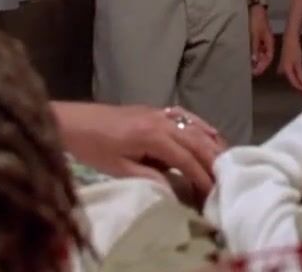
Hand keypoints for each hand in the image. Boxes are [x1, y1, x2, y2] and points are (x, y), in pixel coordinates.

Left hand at [53, 102, 226, 198]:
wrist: (74, 122)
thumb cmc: (93, 148)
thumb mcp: (119, 169)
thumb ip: (150, 177)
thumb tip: (176, 190)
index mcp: (152, 136)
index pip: (186, 158)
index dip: (201, 176)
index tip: (213, 192)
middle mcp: (161, 120)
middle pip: (197, 141)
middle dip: (213, 161)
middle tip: (227, 179)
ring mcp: (159, 112)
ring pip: (195, 127)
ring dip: (212, 143)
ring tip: (226, 160)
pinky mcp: (155, 110)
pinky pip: (185, 116)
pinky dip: (201, 125)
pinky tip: (211, 133)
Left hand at [250, 6, 273, 75]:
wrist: (254, 7)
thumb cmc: (256, 20)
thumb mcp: (254, 35)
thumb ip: (254, 48)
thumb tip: (255, 61)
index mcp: (269, 42)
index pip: (268, 58)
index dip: (263, 66)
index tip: (255, 72)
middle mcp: (266, 42)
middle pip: (264, 57)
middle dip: (258, 64)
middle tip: (250, 71)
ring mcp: (261, 39)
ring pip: (259, 53)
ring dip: (254, 59)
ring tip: (247, 65)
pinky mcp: (255, 36)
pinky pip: (255, 48)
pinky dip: (251, 53)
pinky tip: (246, 56)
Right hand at [277, 32, 301, 92]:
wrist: (289, 38)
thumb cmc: (294, 48)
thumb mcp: (298, 63)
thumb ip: (301, 74)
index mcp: (286, 70)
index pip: (294, 83)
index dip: (301, 88)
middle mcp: (282, 70)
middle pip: (292, 81)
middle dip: (300, 85)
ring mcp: (283, 67)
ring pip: (291, 77)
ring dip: (298, 81)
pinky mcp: (284, 64)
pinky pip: (290, 73)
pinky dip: (296, 76)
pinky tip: (300, 77)